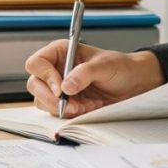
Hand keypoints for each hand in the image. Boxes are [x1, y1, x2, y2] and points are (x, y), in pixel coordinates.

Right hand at [24, 41, 163, 117]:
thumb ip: (85, 73)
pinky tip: (83, 109)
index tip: (60, 88)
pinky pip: (52, 112)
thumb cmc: (120, 68)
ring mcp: (57, 88)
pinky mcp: (63, 103)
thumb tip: (66, 86)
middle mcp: (55, 69)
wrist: (132, 85)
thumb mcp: (105, 65)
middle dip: (51, 97)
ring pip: (40, 100)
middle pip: (34, 84)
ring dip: (58, 107)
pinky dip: (65, 114)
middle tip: (70, 102)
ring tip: (81, 106)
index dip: (45, 76)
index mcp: (60, 52)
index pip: (37, 63)